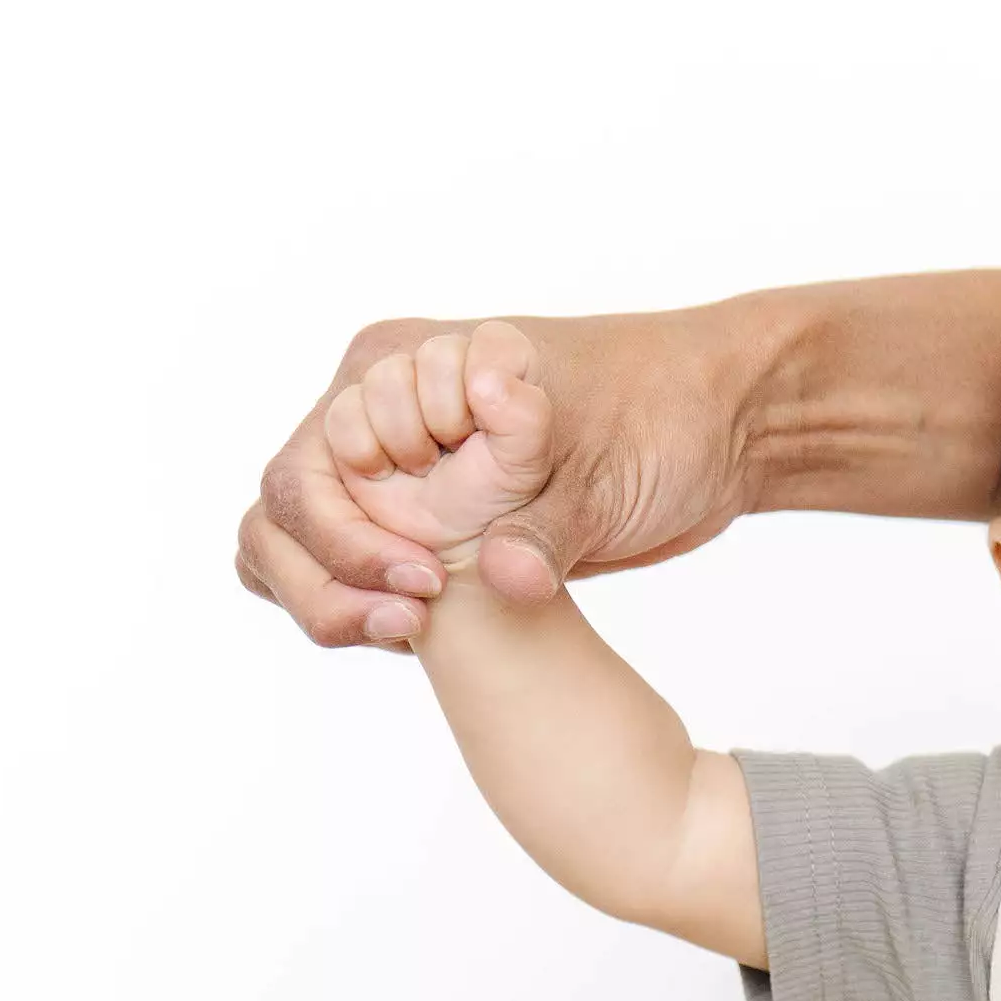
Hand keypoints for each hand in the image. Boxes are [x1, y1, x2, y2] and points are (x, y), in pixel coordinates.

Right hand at [236, 303, 759, 650]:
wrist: (716, 428)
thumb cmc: (660, 410)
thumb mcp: (605, 468)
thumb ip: (545, 524)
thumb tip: (504, 575)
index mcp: (399, 364)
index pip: (310, 463)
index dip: (350, 534)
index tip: (429, 579)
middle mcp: (378, 412)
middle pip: (284, 507)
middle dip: (332, 576)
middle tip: (413, 621)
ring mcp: (394, 468)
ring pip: (291, 544)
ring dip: (329, 602)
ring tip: (407, 635)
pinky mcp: (422, 520)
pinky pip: (342, 569)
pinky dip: (353, 607)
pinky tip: (414, 635)